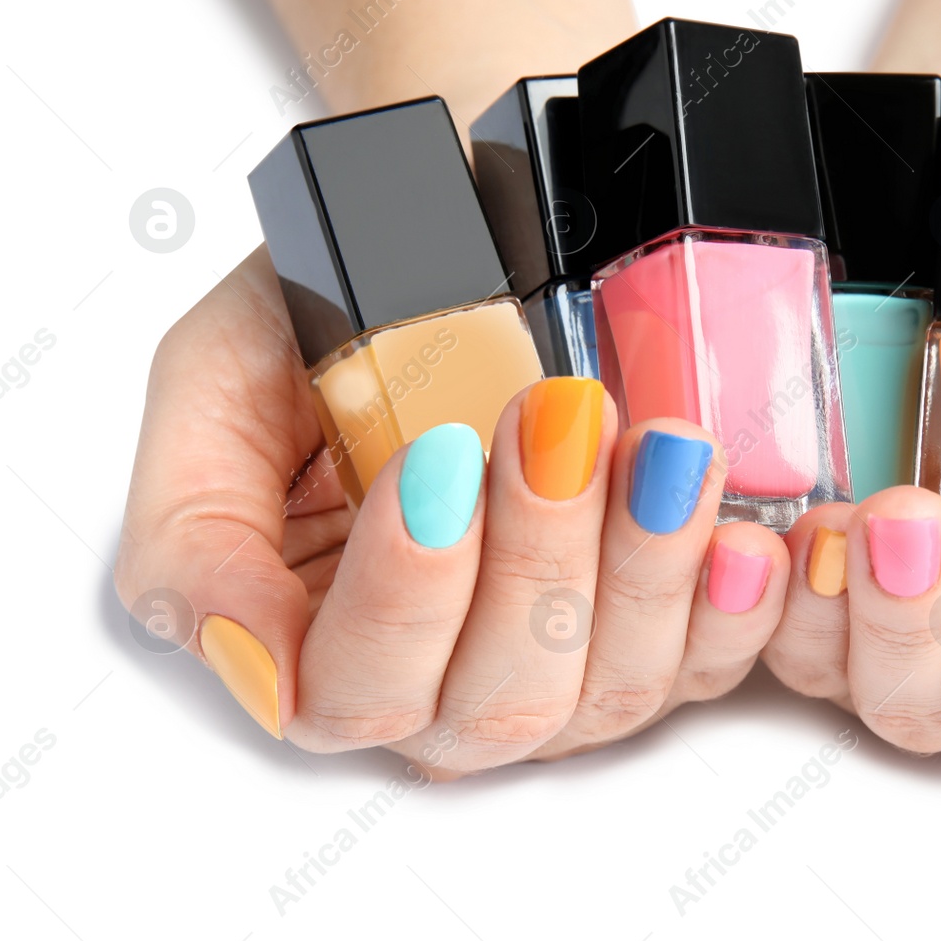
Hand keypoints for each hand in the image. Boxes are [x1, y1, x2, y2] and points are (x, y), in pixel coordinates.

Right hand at [115, 246, 787, 776]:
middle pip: (498, 704)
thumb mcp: (217, 381)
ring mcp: (561, 664)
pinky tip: (743, 542)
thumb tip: (245, 656)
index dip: (404, 597)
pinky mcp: (663, 632)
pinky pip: (709, 664)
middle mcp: (444, 676)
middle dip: (538, 560)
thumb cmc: (337, 311)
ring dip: (646, 570)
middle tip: (558, 418)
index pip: (355, 691)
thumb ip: (196, 524)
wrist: (464, 236)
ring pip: (610, 689)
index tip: (437, 460)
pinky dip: (734, 609)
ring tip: (664, 450)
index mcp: (323, 638)